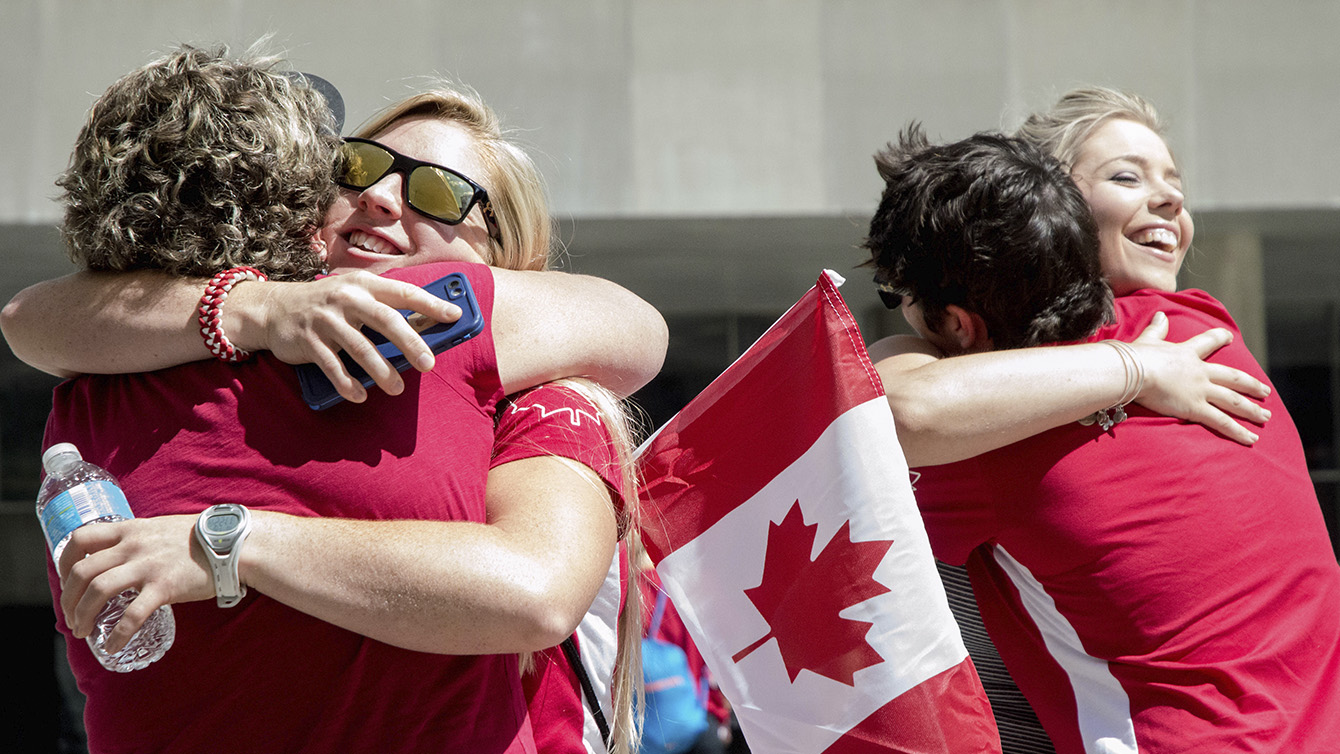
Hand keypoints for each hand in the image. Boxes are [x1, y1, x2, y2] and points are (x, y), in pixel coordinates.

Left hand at [57, 515, 210, 654]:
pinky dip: (118, 634)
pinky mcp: (165, 587)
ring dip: (83, 615)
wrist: (233, 544)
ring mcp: (148, 566)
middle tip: (73, 617)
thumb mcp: (161, 528)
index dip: (65, 562)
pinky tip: (113, 646)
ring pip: (98, 591)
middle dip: (69, 599)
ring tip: (83, 631)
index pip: (81, 539)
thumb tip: (123, 556)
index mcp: (131, 529)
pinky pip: (132, 614)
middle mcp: (134, 546)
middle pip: (82, 571)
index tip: (67, 581)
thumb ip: (139, 539)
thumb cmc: (200, 538)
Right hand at [239, 271, 461, 402]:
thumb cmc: (328, 305)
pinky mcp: (308, 341)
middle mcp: (346, 298)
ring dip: (381, 371)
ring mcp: (326, 319)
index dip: (431, 304)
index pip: (404, 292)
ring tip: (396, 388)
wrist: (273, 308)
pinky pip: (332, 366)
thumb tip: (424, 328)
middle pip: (386, 320)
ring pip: (360, 348)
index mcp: (364, 285)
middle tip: (429, 364)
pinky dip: (347, 383)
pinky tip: (359, 395)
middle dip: (411, 343)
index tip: (455, 315)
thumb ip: (384, 308)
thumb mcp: (355, 296)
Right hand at [1130, 312, 1270, 444]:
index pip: (1209, 342)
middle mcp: (1200, 372)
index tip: (1230, 337)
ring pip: (1233, 401)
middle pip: (1233, 378)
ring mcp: (1200, 390)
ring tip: (1266, 418)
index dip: (1220, 338)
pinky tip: (1251, 439)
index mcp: (1187, 353)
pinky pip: (1221, 421)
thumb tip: (1160, 314)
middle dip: (1251, 385)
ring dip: (1252, 410)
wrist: (1133, 370)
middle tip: (1266, 391)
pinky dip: (1238, 431)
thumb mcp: (1148, 339)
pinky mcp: (1195, 408)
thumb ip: (1157, 328)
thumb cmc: (1136, 355)